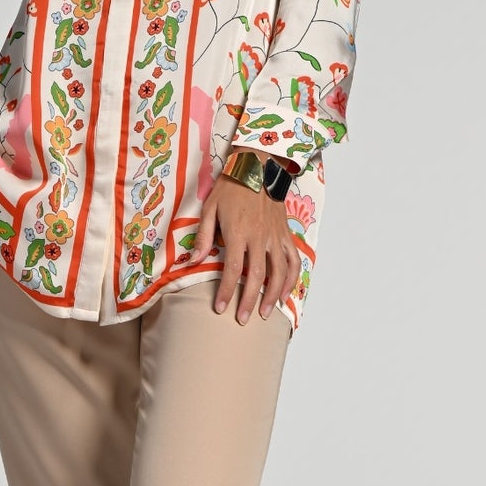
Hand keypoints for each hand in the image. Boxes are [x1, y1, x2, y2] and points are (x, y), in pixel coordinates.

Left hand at [190, 175, 301, 324]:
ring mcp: (275, 236)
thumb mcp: (210, 208)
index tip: (220, 307)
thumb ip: (203, 236)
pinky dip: (291, 279)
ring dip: (273, 295)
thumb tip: (192, 261)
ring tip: (265, 313)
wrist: (258, 166)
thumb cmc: (230, 187)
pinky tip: (285, 293)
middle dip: (250, 300)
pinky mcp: (285, 234)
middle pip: (257, 276)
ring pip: (279, 272)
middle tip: (243, 320)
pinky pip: (293, 260)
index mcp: (238, 231)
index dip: (226, 291)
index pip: (234, 269)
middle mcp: (260, 237)